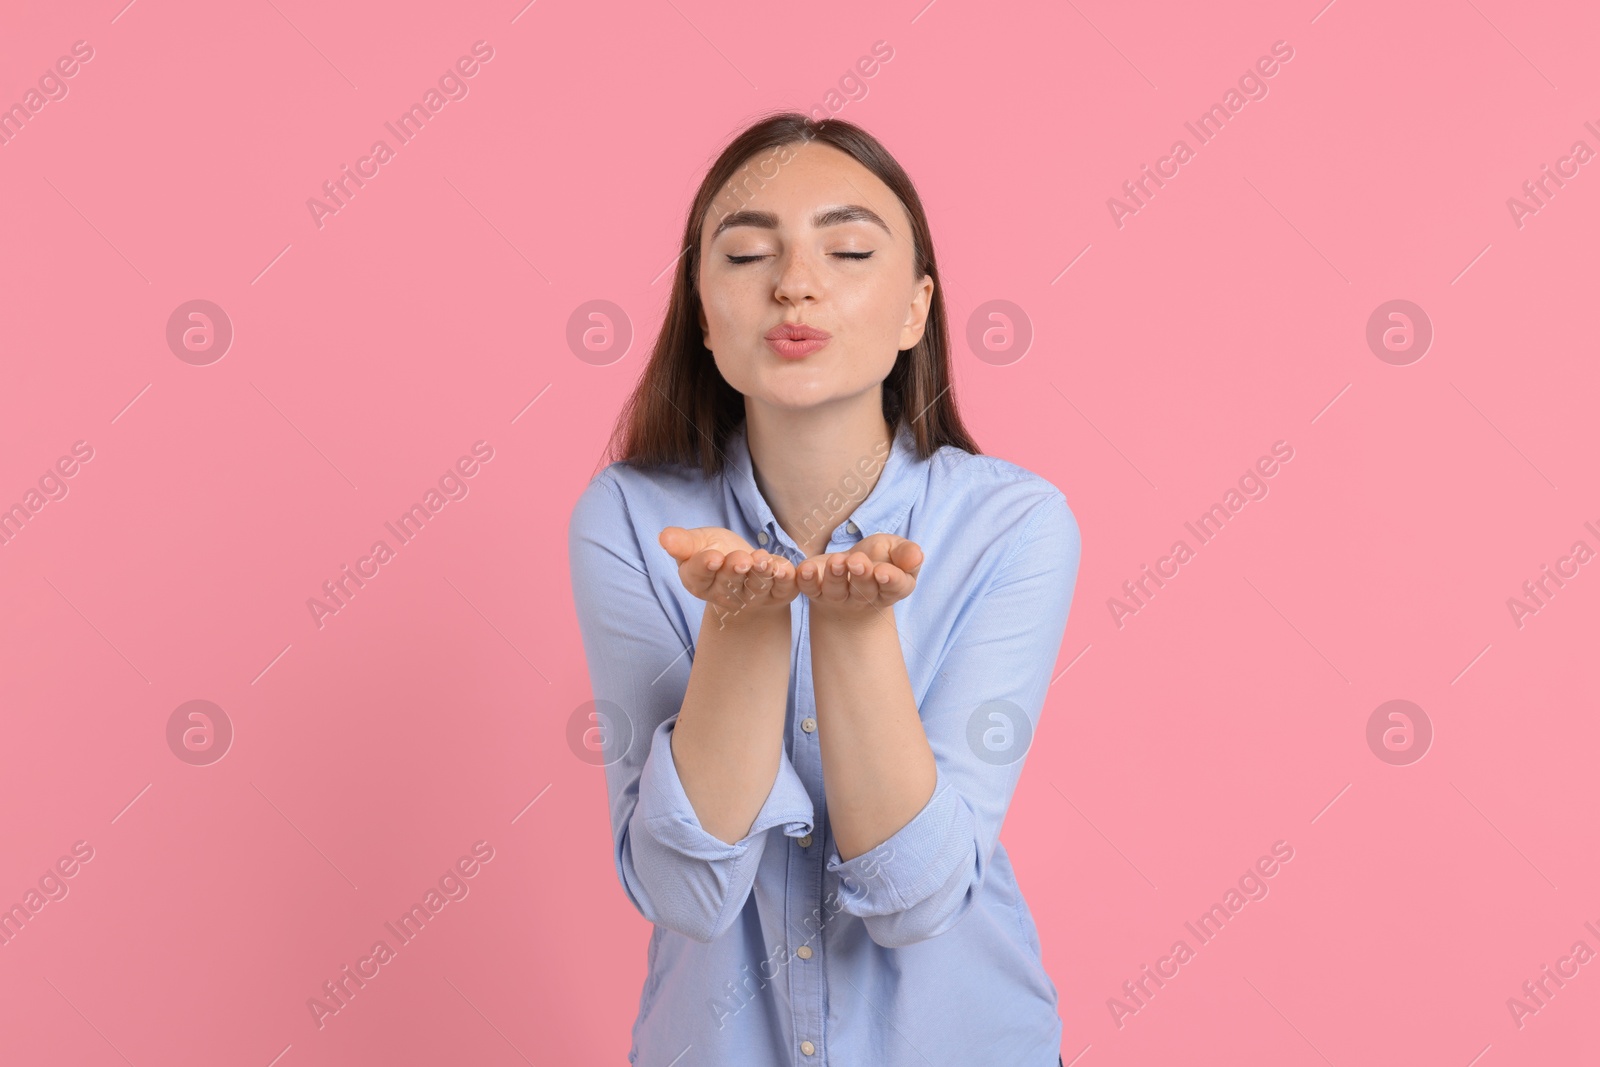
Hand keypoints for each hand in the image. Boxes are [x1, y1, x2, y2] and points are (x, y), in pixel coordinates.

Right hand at [658, 526, 798, 622]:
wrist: (746, 568)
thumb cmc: (716, 551)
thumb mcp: (698, 542)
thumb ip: (682, 542)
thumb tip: (663, 537)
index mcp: (700, 581)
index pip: (700, 575)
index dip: (706, 566)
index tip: (713, 557)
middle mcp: (725, 594)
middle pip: (729, 583)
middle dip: (735, 570)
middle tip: (741, 559)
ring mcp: (752, 597)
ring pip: (756, 587)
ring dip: (760, 574)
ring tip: (762, 559)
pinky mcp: (777, 595)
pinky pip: (782, 589)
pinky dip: (784, 579)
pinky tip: (784, 568)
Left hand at [796, 533, 922, 620]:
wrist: (851, 570)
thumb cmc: (880, 559)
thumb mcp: (896, 551)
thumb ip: (907, 553)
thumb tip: (917, 557)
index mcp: (891, 588)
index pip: (894, 587)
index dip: (890, 580)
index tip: (883, 572)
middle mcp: (865, 598)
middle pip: (864, 591)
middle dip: (861, 576)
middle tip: (857, 562)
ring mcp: (838, 597)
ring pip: (837, 591)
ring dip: (835, 577)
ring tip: (836, 562)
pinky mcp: (816, 591)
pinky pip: (810, 589)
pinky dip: (806, 581)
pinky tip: (804, 569)